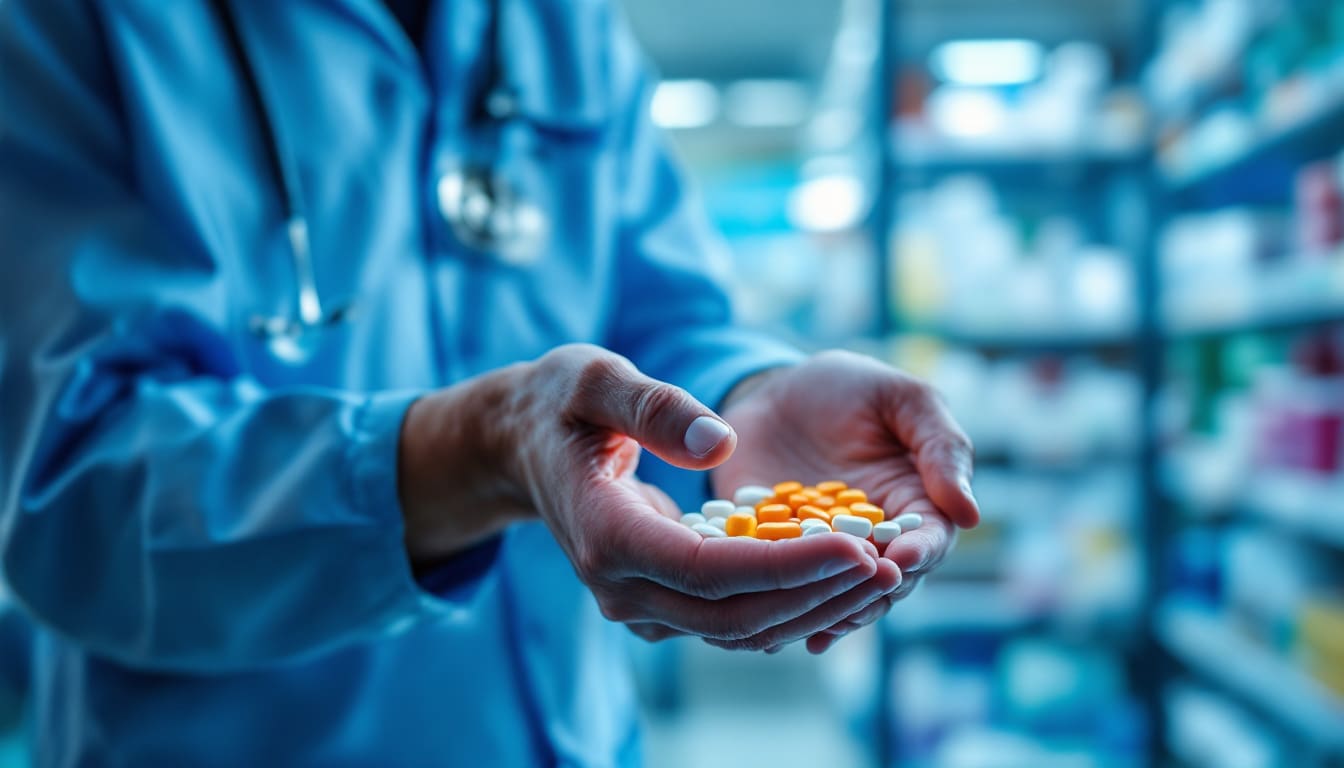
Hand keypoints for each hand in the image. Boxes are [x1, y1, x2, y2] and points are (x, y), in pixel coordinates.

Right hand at [399, 344, 890, 646]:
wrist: (523, 445)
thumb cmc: (559, 402)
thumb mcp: (593, 379)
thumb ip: (651, 405)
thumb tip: (719, 440)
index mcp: (605, 534)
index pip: (709, 571)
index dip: (787, 566)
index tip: (855, 546)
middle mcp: (619, 587)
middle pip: (733, 614)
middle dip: (815, 593)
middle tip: (888, 563)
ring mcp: (637, 604)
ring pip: (737, 629)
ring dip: (810, 607)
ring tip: (879, 573)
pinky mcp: (657, 602)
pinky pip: (730, 619)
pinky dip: (786, 603)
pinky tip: (836, 575)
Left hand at [714, 350, 977, 652]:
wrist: (772, 393)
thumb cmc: (849, 388)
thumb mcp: (901, 398)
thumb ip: (939, 446)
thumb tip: (969, 513)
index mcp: (916, 503)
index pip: (930, 541)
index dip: (919, 555)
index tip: (902, 561)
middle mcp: (874, 539)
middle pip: (887, 583)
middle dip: (873, 594)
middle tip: (853, 595)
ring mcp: (824, 553)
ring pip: (838, 598)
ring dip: (830, 613)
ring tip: (816, 623)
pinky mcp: (776, 556)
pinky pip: (784, 588)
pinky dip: (781, 608)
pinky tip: (769, 626)